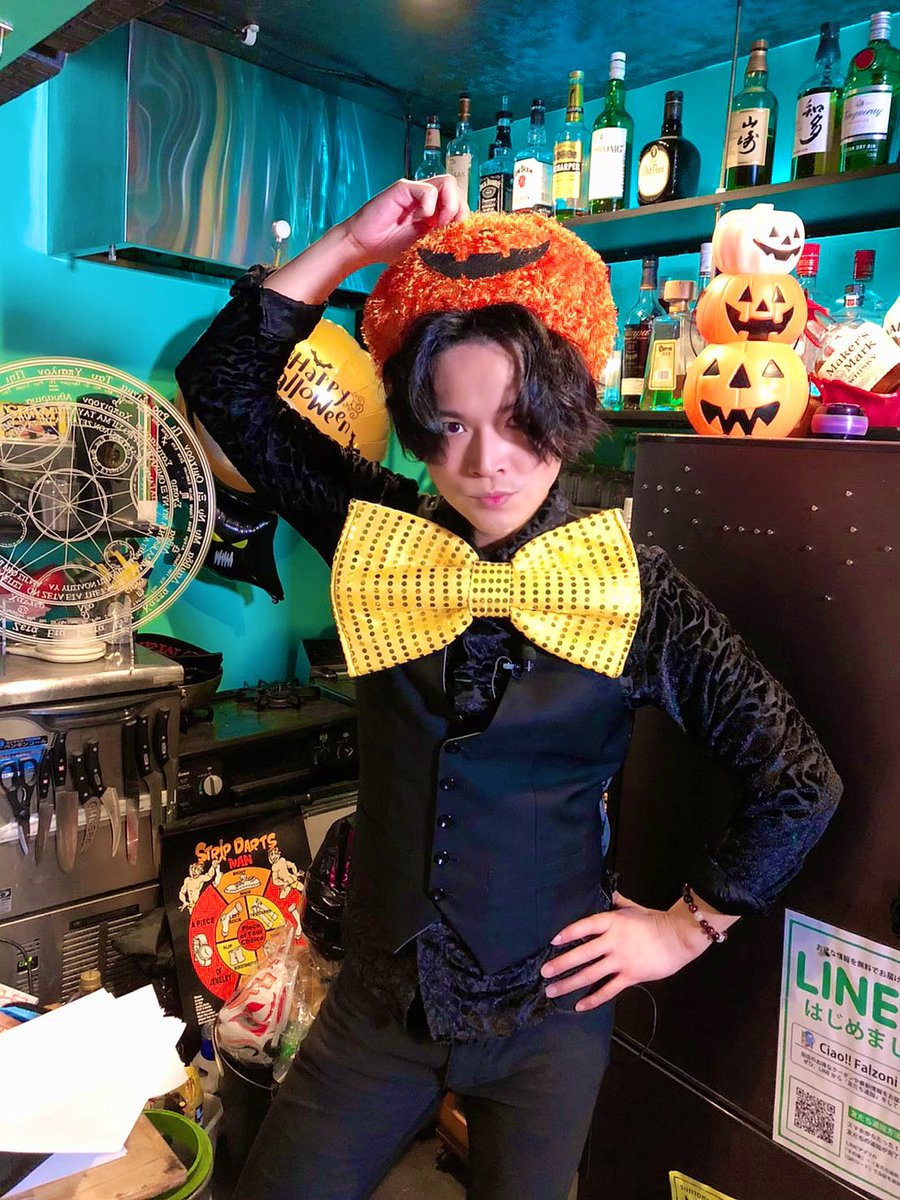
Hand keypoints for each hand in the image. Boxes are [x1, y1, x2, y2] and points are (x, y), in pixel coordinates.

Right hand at [265, 176, 467, 303]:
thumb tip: (462, 241)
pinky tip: (420, 219)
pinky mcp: (403, 189)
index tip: (455, 236)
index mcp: (434, 212)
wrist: (362, 247)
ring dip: (449, 204)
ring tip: (438, 222)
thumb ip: (440, 239)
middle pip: (457, 189)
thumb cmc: (388, 248)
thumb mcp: (422, 247)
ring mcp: (416, 191)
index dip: (463, 217)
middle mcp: (427, 198)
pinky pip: (428, 189)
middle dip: (459, 210)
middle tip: (447, 229)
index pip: (460, 204)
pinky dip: (429, 205)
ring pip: (448, 183)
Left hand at [540, 890, 735, 1011]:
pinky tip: (579, 1005)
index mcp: (612, 922)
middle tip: (544, 972)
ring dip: (569, 983)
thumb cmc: (655, 920)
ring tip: (553, 990)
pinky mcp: (630, 976)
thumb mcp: (633, 907)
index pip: (584, 926)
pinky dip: (593, 999)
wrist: (678, 937)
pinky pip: (608, 990)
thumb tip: (608, 892)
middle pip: (582, 954)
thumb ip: (618, 901)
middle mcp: (613, 941)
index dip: (568, 933)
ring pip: (590, 974)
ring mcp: (621, 960)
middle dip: (561, 963)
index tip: (553, 941)